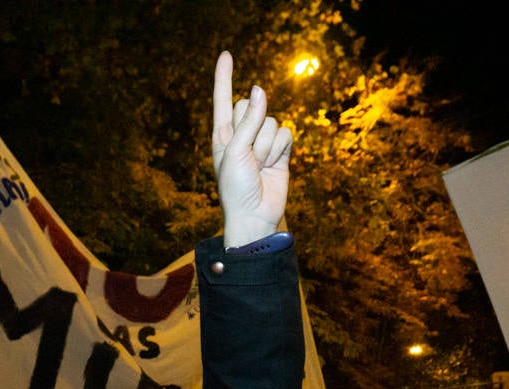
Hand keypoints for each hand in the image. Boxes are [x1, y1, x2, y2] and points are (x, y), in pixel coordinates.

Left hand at [211, 50, 292, 247]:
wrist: (254, 215)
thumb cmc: (236, 186)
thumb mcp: (235, 151)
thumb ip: (248, 120)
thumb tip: (261, 89)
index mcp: (222, 133)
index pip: (222, 98)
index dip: (224, 77)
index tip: (226, 54)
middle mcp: (241, 134)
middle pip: (252, 105)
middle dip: (253, 127)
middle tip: (248, 155)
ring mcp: (262, 141)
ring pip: (272, 121)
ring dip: (266, 145)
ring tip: (259, 166)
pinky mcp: (281, 150)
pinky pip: (286, 133)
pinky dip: (280, 149)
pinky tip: (273, 166)